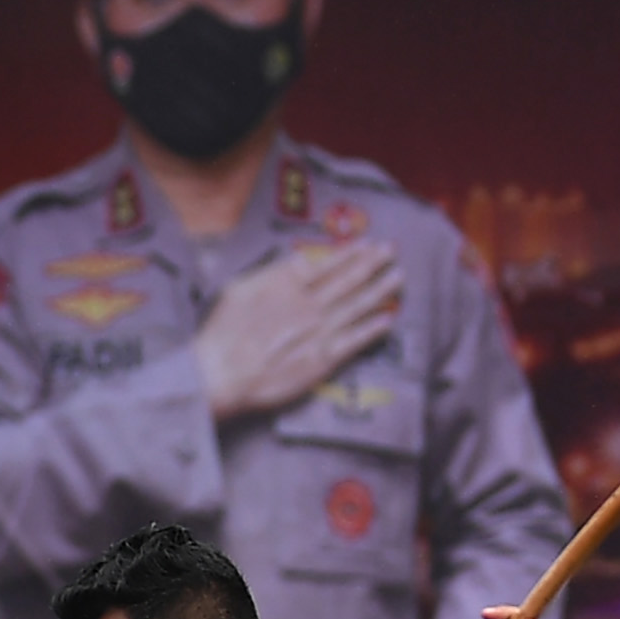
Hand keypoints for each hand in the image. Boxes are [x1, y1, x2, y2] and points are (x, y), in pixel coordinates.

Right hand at [196, 239, 402, 423]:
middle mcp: (310, 304)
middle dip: (373, 262)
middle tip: (392, 250)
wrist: (221, 375)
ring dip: (381, 289)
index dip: (349, 252)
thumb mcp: (239, 289)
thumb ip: (272, 272)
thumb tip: (299, 259)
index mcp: (289, 285)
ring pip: (358, 306)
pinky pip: (354, 341)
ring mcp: (320, 331)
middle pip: (349, 279)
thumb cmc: (222, 334)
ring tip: (398, 276)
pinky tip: (388, 319)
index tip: (366, 243)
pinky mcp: (323, 359)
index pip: (327, 263)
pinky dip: (372, 329)